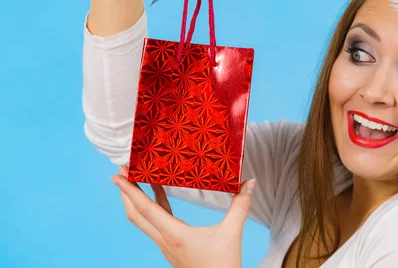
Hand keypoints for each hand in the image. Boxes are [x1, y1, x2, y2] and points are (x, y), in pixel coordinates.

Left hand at [112, 166, 255, 267]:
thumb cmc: (223, 266)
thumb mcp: (232, 233)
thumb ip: (240, 206)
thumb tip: (248, 182)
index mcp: (174, 235)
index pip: (145, 209)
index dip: (129, 190)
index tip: (117, 174)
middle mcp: (165, 240)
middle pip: (136, 215)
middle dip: (125, 193)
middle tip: (122, 171)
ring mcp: (166, 246)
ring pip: (143, 221)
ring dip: (137, 200)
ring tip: (137, 179)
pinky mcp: (172, 248)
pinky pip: (156, 225)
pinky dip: (153, 208)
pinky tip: (159, 197)